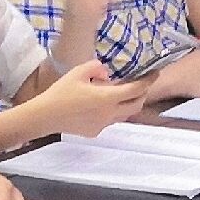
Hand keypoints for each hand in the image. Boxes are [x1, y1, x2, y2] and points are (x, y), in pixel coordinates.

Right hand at [28, 61, 144, 140]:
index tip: (154, 74)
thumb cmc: (61, 93)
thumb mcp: (78, 72)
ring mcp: (103, 125)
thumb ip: (96, 68)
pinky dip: (112, 112)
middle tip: (141, 84)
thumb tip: (107, 74)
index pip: (136, 89)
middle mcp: (110, 113)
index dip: (148, 81)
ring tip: (121, 94)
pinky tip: (100, 105)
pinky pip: (110, 120)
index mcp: (107, 98)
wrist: (45, 116)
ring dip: (128, 104)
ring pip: (124, 114)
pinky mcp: (95, 131)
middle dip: (142, 94)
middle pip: (136, 105)